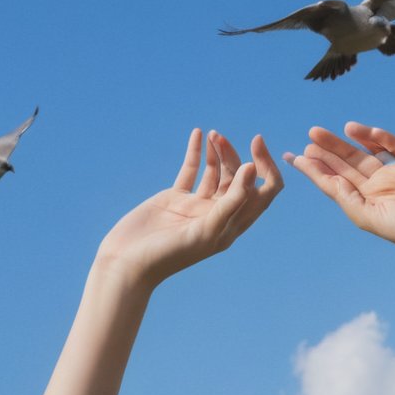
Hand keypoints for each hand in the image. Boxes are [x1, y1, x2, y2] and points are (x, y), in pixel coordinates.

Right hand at [95, 128, 282, 289]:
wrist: (130, 261)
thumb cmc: (170, 254)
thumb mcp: (206, 229)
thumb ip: (231, 202)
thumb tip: (252, 168)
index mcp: (232, 226)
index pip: (263, 194)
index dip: (265, 167)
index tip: (254, 143)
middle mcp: (218, 215)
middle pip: (239, 179)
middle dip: (234, 155)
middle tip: (220, 138)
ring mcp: (197, 206)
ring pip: (216, 172)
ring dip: (217, 151)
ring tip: (212, 135)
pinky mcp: (176, 198)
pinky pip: (191, 171)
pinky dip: (196, 152)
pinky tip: (197, 133)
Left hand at [283, 123, 394, 260]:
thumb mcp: (373, 219)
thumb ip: (348, 200)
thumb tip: (326, 181)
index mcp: (368, 203)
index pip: (337, 183)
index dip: (316, 170)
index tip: (296, 157)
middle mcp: (382, 188)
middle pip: (349, 164)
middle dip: (329, 151)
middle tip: (310, 135)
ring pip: (370, 152)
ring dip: (350, 141)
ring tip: (331, 130)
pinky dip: (383, 137)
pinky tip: (365, 131)